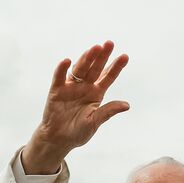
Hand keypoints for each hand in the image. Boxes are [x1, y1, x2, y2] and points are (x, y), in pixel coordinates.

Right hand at [23, 41, 129, 173]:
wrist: (59, 139)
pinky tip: (67, 61)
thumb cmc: (78, 131)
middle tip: (109, 43)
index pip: (108, 77)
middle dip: (102, 56)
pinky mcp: (56, 90)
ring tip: (95, 48)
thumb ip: (108, 111)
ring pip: (80, 69)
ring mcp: (71, 87)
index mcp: (97, 93)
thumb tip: (126, 105)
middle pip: (95, 68)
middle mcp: (85, 86)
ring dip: (86, 58)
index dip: (116, 67)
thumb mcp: (95, 122)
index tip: (125, 56)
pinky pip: (59, 77)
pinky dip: (62, 69)